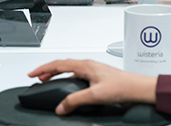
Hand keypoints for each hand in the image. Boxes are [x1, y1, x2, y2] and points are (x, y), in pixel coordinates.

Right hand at [28, 59, 156, 113]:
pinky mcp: (98, 78)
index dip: (43, 69)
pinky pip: (78, 76)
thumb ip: (75, 101)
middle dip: (48, 71)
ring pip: (70, 70)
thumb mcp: (94, 95)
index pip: (58, 64)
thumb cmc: (123, 86)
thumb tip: (60, 107)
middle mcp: (89, 66)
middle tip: (37, 78)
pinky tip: (69, 88)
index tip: (31, 74)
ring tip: (49, 81)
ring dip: (57, 75)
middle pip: (63, 65)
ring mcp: (94, 71)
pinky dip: (68, 80)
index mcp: (86, 65)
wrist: (138, 89)